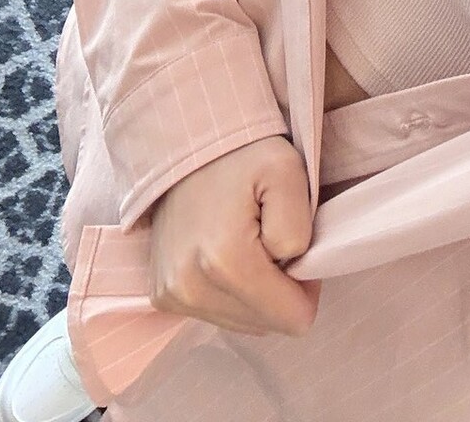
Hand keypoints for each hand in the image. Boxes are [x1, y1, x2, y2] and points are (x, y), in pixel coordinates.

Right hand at [148, 135, 320, 337]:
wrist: (185, 144)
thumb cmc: (242, 155)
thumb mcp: (287, 172)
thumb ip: (299, 230)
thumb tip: (294, 272)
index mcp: (225, 263)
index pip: (292, 318)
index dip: (307, 284)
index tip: (297, 244)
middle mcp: (191, 289)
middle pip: (267, 325)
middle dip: (280, 288)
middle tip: (272, 237)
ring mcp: (172, 296)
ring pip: (243, 323)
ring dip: (256, 291)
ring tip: (249, 242)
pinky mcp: (162, 296)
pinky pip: (217, 314)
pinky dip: (231, 292)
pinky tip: (227, 253)